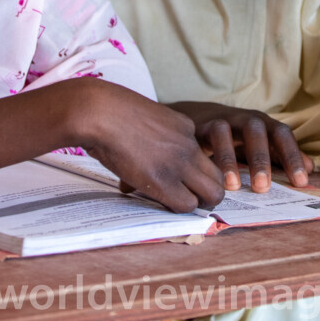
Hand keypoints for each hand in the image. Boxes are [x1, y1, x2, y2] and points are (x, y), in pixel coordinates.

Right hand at [71, 80, 224, 212]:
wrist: (100, 112)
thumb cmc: (110, 111)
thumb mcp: (144, 118)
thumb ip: (153, 137)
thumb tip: (145, 157)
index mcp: (185, 126)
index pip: (207, 155)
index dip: (197, 172)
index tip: (183, 179)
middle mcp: (189, 144)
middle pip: (219, 176)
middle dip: (208, 191)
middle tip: (189, 197)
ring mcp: (180, 163)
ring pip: (212, 193)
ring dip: (199, 203)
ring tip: (178, 204)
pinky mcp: (165, 181)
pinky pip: (187, 204)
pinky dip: (178, 209)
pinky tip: (162, 203)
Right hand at [169, 100, 312, 192]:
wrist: (200, 118)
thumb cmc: (237, 137)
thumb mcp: (261, 145)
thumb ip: (282, 156)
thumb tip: (310, 170)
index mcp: (264, 125)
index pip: (283, 136)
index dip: (292, 156)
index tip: (301, 182)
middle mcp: (245, 119)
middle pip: (257, 132)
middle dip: (261, 159)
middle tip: (262, 187)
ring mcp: (222, 120)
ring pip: (226, 133)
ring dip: (229, 160)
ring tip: (233, 186)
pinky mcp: (201, 126)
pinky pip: (203, 140)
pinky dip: (208, 157)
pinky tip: (211, 177)